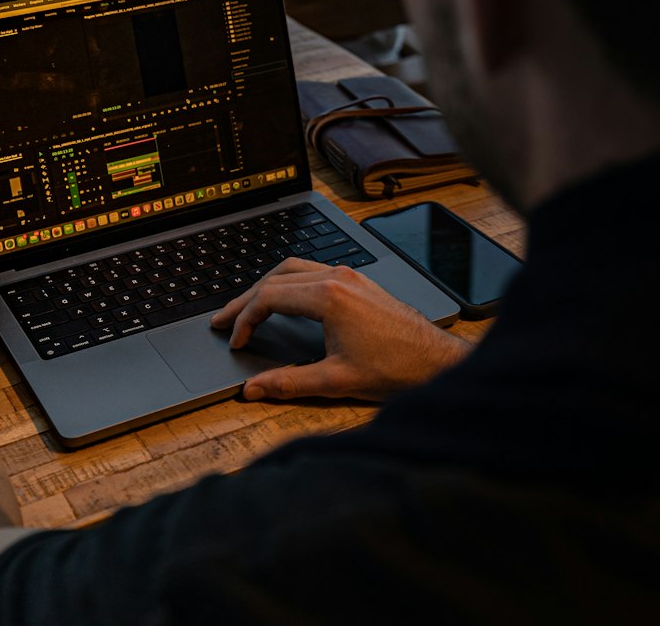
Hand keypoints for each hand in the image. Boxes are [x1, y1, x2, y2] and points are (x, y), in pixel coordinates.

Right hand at [210, 257, 469, 401]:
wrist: (435, 361)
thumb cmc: (394, 369)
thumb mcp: (336, 380)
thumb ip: (288, 382)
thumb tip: (252, 389)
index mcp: (328, 296)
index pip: (269, 296)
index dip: (245, 318)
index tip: (235, 340)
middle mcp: (337, 278)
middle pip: (276, 277)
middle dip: (246, 299)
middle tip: (223, 320)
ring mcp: (349, 276)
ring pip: (293, 268)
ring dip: (266, 286)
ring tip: (246, 308)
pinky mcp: (358, 282)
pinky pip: (312, 270)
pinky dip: (288, 283)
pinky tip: (284, 300)